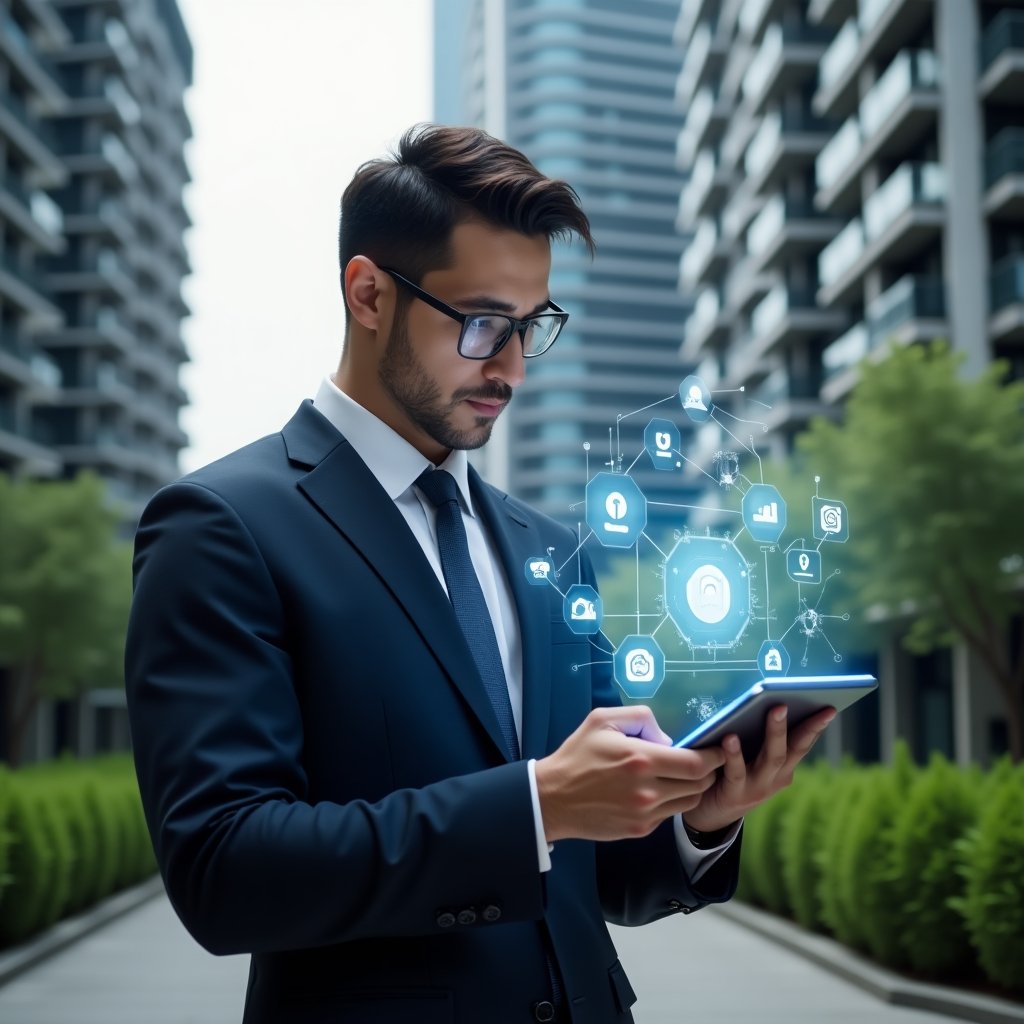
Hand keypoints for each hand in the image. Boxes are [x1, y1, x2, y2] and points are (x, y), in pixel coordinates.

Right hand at [535, 706, 725, 842]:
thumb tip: (667, 737)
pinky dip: (672, 801)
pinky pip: (669, 814)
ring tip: (683, 775)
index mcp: (640, 759)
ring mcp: (644, 814)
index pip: (695, 763)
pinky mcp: (640, 829)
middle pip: (699, 784)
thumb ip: (640, 718)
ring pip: (688, 801)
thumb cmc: (577, 755)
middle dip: (708, 771)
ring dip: (693, 788)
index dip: (714, 756)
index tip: (719, 749)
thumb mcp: (602, 720)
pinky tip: (659, 790)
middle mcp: (647, 790)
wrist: (552, 798)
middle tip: (705, 760)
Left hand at [681, 704, 835, 833]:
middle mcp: (775, 778)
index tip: (830, 708)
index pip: (803, 743)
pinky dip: (735, 755)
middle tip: (809, 702)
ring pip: (772, 758)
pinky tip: (730, 738)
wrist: (710, 815)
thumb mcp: (750, 758)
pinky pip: (737, 772)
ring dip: (775, 733)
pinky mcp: (735, 795)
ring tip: (775, 709)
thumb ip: (756, 738)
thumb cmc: (728, 775)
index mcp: (783, 768)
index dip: (817, 726)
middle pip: (794, 749)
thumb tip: (758, 700)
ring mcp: (758, 787)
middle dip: (805, 726)